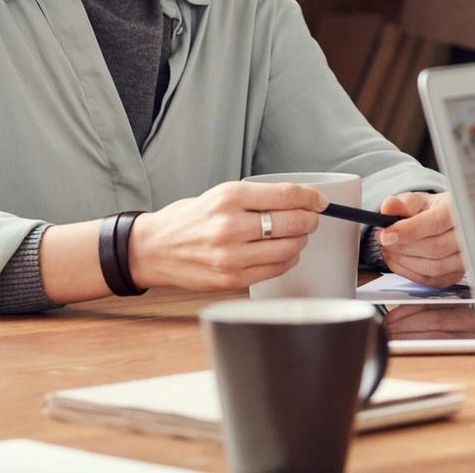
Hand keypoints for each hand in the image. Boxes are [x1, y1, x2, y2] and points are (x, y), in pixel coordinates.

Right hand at [128, 179, 326, 291]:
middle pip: (293, 222)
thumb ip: (259, 197)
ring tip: (294, 236)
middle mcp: (230, 226)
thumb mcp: (221, 195)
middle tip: (310, 219)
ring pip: (289, 248)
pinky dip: (287, 260)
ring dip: (300, 241)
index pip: (288, 195)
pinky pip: (276, 269)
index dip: (312, 198)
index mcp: (230, 197)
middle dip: (310, 220)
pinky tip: (282, 253)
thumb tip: (301, 200)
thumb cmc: (191, 219)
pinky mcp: (231, 278)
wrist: (154, 249)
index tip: (320, 201)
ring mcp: (231, 256)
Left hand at [377, 192, 465, 285]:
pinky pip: (431, 280)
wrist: (449, 223)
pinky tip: (399, 261)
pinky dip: (410, 273)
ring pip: (434, 267)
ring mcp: (466, 257)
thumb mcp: (419, 201)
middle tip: (383, 241)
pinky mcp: (457, 274)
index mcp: (459, 209)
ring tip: (389, 250)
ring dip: (404, 262)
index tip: (385, 235)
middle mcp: (470, 234)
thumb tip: (389, 207)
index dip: (408, 231)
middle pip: (435, 248)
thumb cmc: (435, 211)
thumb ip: (404, 203)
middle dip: (403, 247)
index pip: (436, 223)